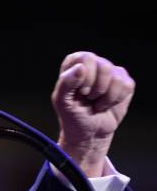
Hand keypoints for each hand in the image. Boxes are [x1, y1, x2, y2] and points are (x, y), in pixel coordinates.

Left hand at [51, 51, 134, 176]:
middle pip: (104, 66)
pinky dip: (116, 100)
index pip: (86, 58)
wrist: (89, 132)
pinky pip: (127, 85)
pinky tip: (107, 104)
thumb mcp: (62, 102)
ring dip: (106, 96)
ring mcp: (110, 72)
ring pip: (117, 77)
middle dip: (97, 88)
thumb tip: (80, 67)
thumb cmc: (72, 115)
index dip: (86, 77)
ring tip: (96, 102)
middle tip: (89, 98)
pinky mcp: (124, 83)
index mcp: (74, 63)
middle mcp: (93, 63)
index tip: (81, 92)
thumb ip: (66, 83)